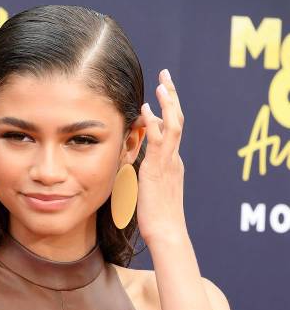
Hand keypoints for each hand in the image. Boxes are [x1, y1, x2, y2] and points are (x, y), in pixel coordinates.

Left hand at [136, 69, 186, 245]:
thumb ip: (143, 176)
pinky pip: (160, 140)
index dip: (166, 112)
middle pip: (177, 121)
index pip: (171, 132)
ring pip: (173, 125)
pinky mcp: (159, 169)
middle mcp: (174, 159)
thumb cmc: (156, 218)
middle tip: (166, 77)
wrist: (166, 232)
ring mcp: (169, 163)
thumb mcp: (149, 191)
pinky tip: (147, 108)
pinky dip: (155, 121)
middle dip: (172, 97)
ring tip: (163, 82)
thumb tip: (132, 168)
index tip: (159, 97)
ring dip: (168, 102)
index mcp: (172, 164)